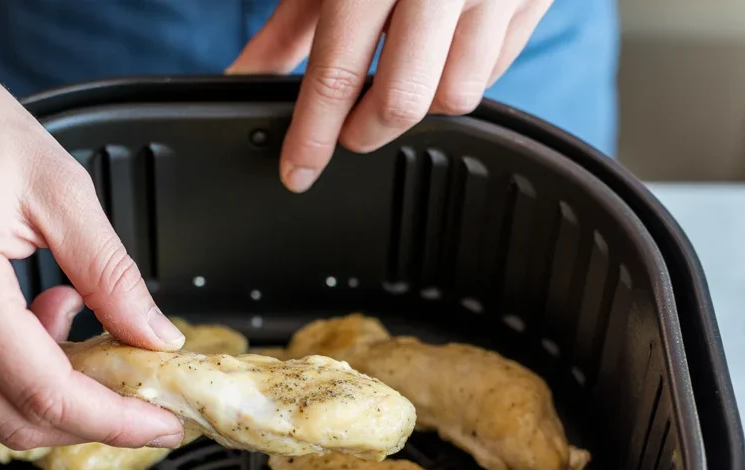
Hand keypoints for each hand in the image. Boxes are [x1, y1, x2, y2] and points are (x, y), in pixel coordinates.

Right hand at [0, 65, 186, 450]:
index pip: (45, 393)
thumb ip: (112, 275)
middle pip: (18, 421)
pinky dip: (20, 375)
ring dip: (56, 392)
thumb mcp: (60, 189)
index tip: (162, 423)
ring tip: (75, 314)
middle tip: (143, 394)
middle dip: (91, 420)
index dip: (113, 420)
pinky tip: (38, 318)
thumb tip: (155, 338)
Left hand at [229, 0, 552, 191]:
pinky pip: (496, 71)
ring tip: (397, 76)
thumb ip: (291, 24)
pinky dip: (461, 77)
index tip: (298, 170)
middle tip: (346, 130)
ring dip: (419, 103)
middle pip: (404, 102)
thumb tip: (248, 76)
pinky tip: (439, 53)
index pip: (338, 72)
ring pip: (457, 96)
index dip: (313, 134)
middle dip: (365, 131)